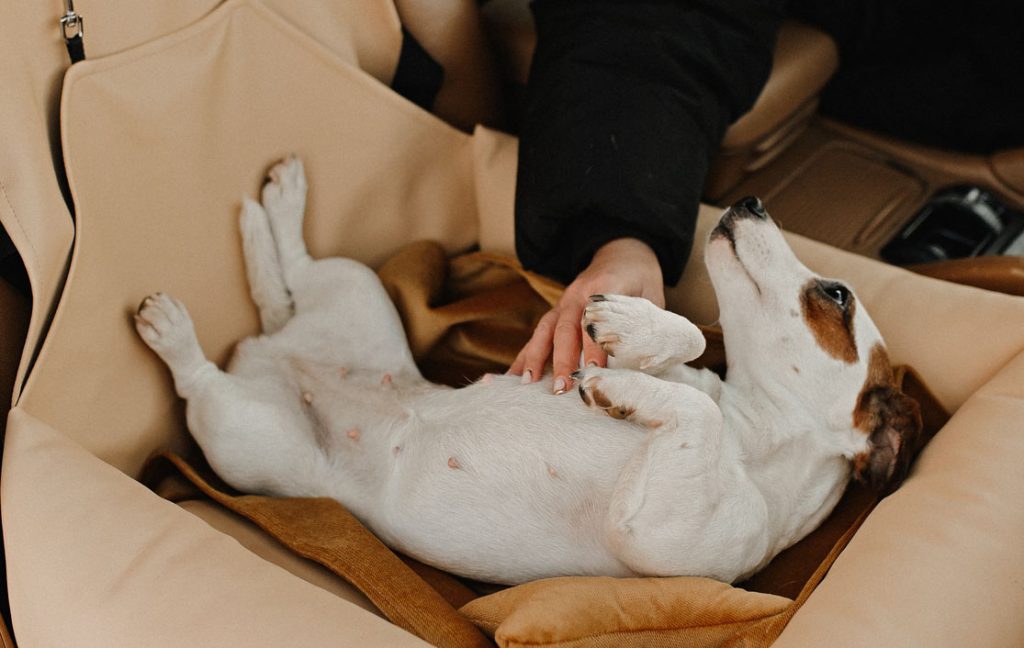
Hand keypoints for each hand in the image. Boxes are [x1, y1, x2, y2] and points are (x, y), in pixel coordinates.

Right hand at [509, 238, 664, 392]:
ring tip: (527, 384)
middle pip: (565, 328)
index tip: (593, 370)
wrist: (621, 253)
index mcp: (604, 285)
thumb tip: (644, 362)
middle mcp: (577, 294)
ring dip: (535, 358)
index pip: (594, 319)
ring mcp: (562, 303)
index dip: (593, 345)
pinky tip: (513, 377)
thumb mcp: (651, 296)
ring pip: (544, 330)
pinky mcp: (555, 313)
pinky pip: (537, 335)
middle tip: (561, 387)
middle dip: (561, 359)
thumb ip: (644, 324)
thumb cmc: (640, 279)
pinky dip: (524, 355)